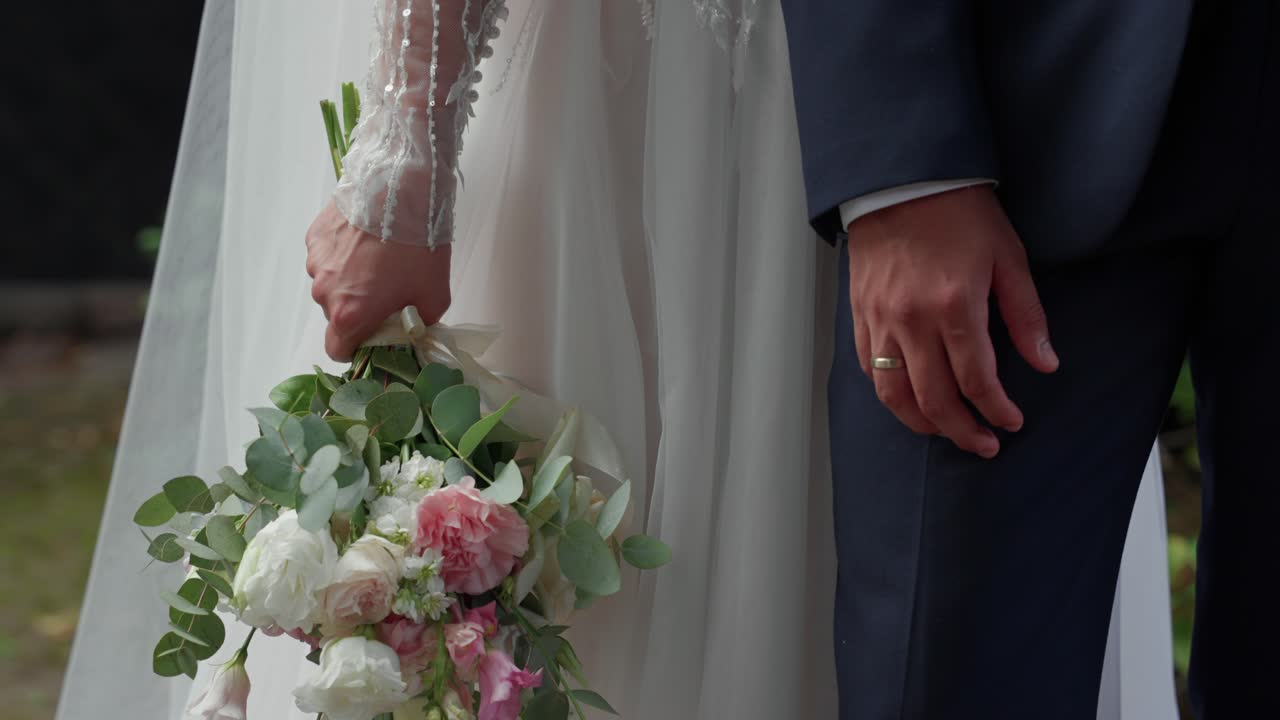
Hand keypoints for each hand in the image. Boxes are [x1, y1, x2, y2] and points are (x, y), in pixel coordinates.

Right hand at [305, 200, 450, 360]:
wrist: (401, 189)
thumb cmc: (419, 246)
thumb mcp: (434, 297)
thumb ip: (418, 325)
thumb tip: (411, 330)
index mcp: (349, 314)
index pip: (337, 350)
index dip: (356, 348)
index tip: (373, 336)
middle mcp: (324, 291)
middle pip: (336, 314)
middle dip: (358, 309)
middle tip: (387, 289)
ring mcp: (316, 261)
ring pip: (331, 284)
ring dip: (350, 280)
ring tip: (379, 258)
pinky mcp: (315, 236)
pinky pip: (327, 257)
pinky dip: (343, 255)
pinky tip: (366, 240)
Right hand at [847, 185, 1057, 457]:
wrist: (901, 182)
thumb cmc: (959, 213)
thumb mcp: (1007, 257)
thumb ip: (1025, 316)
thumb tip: (1045, 363)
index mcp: (955, 306)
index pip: (977, 380)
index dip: (996, 409)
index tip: (1011, 422)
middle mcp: (913, 320)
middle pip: (935, 399)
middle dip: (962, 431)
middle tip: (984, 445)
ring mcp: (881, 320)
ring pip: (895, 394)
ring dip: (922, 422)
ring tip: (945, 431)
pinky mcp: (861, 315)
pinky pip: (871, 368)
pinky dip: (891, 393)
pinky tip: (910, 399)